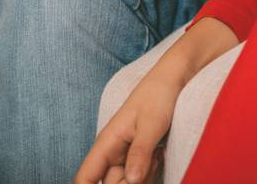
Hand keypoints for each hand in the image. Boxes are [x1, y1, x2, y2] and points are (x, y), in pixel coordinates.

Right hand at [75, 69, 173, 183]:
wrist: (172, 81)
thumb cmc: (158, 96)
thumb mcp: (152, 124)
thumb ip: (140, 152)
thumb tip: (132, 180)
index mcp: (106, 144)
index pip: (84, 178)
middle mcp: (111, 155)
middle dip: (131, 183)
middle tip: (152, 160)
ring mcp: (124, 158)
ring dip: (144, 177)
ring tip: (157, 154)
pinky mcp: (137, 159)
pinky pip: (140, 179)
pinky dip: (150, 173)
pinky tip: (160, 155)